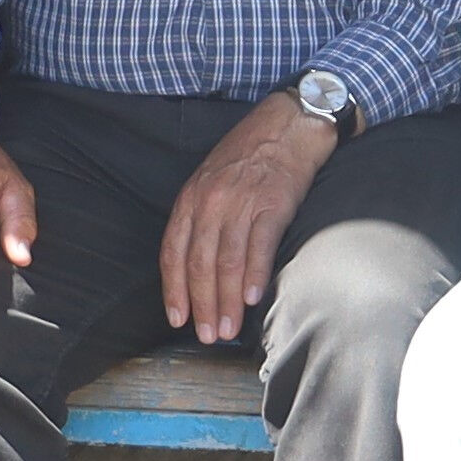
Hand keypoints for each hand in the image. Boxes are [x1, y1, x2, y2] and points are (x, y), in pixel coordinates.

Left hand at [158, 92, 342, 345]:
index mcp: (190, 198)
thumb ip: (201, 220)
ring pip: (226, 261)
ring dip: (226, 301)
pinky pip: (258, 246)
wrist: (287, 125)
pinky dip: (253, 275)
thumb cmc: (249, 155)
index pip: (173, 252)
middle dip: (201, 305)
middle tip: (207, 335)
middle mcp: (210, 201)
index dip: (174, 289)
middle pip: (198, 263)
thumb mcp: (210, 181)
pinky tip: (251, 299)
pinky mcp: (272, 203)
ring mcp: (241, 202)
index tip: (178, 318)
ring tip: (228, 329)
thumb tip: (199, 268)